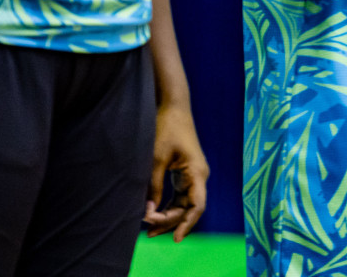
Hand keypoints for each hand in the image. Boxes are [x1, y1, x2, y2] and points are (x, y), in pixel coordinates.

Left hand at [144, 102, 208, 241]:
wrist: (173, 107)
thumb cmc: (167, 129)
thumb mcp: (156, 159)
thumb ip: (153, 187)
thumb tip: (148, 212)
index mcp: (197, 173)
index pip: (197, 206)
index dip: (187, 224)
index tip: (175, 239)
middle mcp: (199, 176)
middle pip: (188, 208)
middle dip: (170, 222)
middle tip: (147, 231)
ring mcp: (193, 175)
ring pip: (184, 204)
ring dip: (168, 216)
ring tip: (149, 228)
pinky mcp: (185, 172)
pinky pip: (180, 196)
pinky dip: (168, 206)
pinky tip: (154, 213)